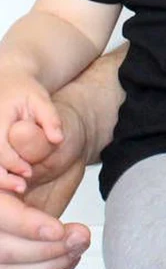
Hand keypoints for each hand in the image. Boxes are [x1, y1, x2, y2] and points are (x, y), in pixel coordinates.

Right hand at [0, 73, 63, 192]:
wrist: (8, 81)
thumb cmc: (24, 91)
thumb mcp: (41, 99)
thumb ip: (50, 119)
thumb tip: (57, 139)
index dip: (14, 163)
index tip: (29, 172)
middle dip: (3, 177)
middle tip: (22, 186)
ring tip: (17, 186)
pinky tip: (9, 179)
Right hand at [0, 101, 89, 268]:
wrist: (65, 152)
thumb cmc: (55, 142)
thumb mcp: (51, 131)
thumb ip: (33, 140)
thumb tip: (21, 132)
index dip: (27, 225)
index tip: (58, 230)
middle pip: (2, 250)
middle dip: (44, 250)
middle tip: (80, 237)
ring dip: (47, 266)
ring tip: (80, 245)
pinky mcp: (10, 254)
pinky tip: (70, 258)